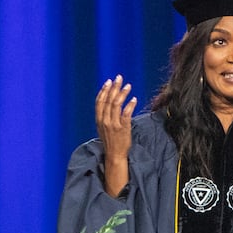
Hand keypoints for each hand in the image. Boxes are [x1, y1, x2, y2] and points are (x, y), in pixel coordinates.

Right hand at [96, 75, 136, 196]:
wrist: (115, 155)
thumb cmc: (111, 140)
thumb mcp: (103, 127)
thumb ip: (104, 116)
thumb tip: (108, 102)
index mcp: (98, 120)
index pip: (99, 102)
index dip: (104, 90)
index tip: (109, 81)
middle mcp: (104, 121)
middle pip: (108, 100)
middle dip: (114, 87)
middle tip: (119, 78)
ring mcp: (113, 124)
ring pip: (116, 105)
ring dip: (122, 93)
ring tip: (128, 86)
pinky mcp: (123, 128)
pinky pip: (126, 114)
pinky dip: (130, 105)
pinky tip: (134, 99)